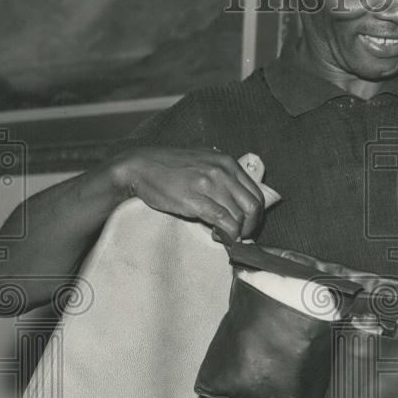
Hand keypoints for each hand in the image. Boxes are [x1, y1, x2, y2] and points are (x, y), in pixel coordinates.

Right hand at [110, 146, 264, 242]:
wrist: (140, 166)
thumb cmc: (170, 167)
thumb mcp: (204, 162)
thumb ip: (223, 176)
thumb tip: (238, 201)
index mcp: (227, 163)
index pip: (256, 193)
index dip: (256, 214)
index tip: (247, 224)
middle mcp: (223, 171)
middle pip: (253, 207)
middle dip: (250, 226)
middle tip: (240, 235)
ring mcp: (210, 185)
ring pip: (239, 217)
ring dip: (236, 232)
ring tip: (223, 235)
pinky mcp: (195, 200)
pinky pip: (223, 222)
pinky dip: (226, 234)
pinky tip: (218, 236)